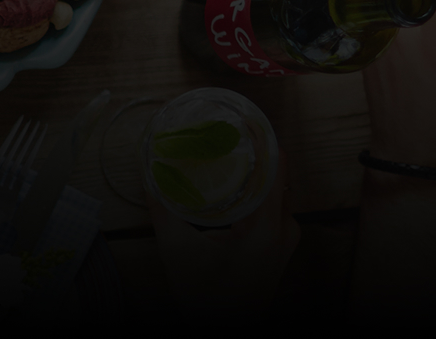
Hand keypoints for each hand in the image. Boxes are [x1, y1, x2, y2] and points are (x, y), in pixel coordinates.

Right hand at [144, 144, 299, 316]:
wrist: (223, 332)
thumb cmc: (206, 299)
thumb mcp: (177, 252)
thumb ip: (162, 210)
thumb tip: (149, 174)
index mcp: (266, 229)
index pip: (275, 168)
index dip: (263, 138)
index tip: (247, 117)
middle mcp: (284, 231)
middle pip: (279, 176)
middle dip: (257, 150)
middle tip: (232, 131)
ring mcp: (286, 241)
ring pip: (278, 191)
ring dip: (259, 171)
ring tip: (234, 151)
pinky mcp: (280, 248)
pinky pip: (274, 207)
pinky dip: (259, 190)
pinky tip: (238, 183)